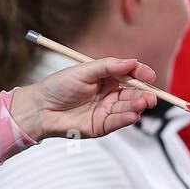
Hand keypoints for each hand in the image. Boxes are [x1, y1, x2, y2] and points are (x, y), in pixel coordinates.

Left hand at [9, 57, 158, 139]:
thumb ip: (107, 66)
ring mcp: (106, 110)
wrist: (39, 108)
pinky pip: (117, 122)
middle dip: (144, 94)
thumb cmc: (58, 86)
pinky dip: (126, 119)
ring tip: (143, 103)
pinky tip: (133, 115)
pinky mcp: (101, 126)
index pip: (130, 75)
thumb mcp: (83, 71)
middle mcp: (109, 94)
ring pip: (128, 108)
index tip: (149, 75)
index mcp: (106, 78)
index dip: (141, 74)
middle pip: (133, 93)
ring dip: (137, 106)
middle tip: (150, 95)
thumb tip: (132, 62)